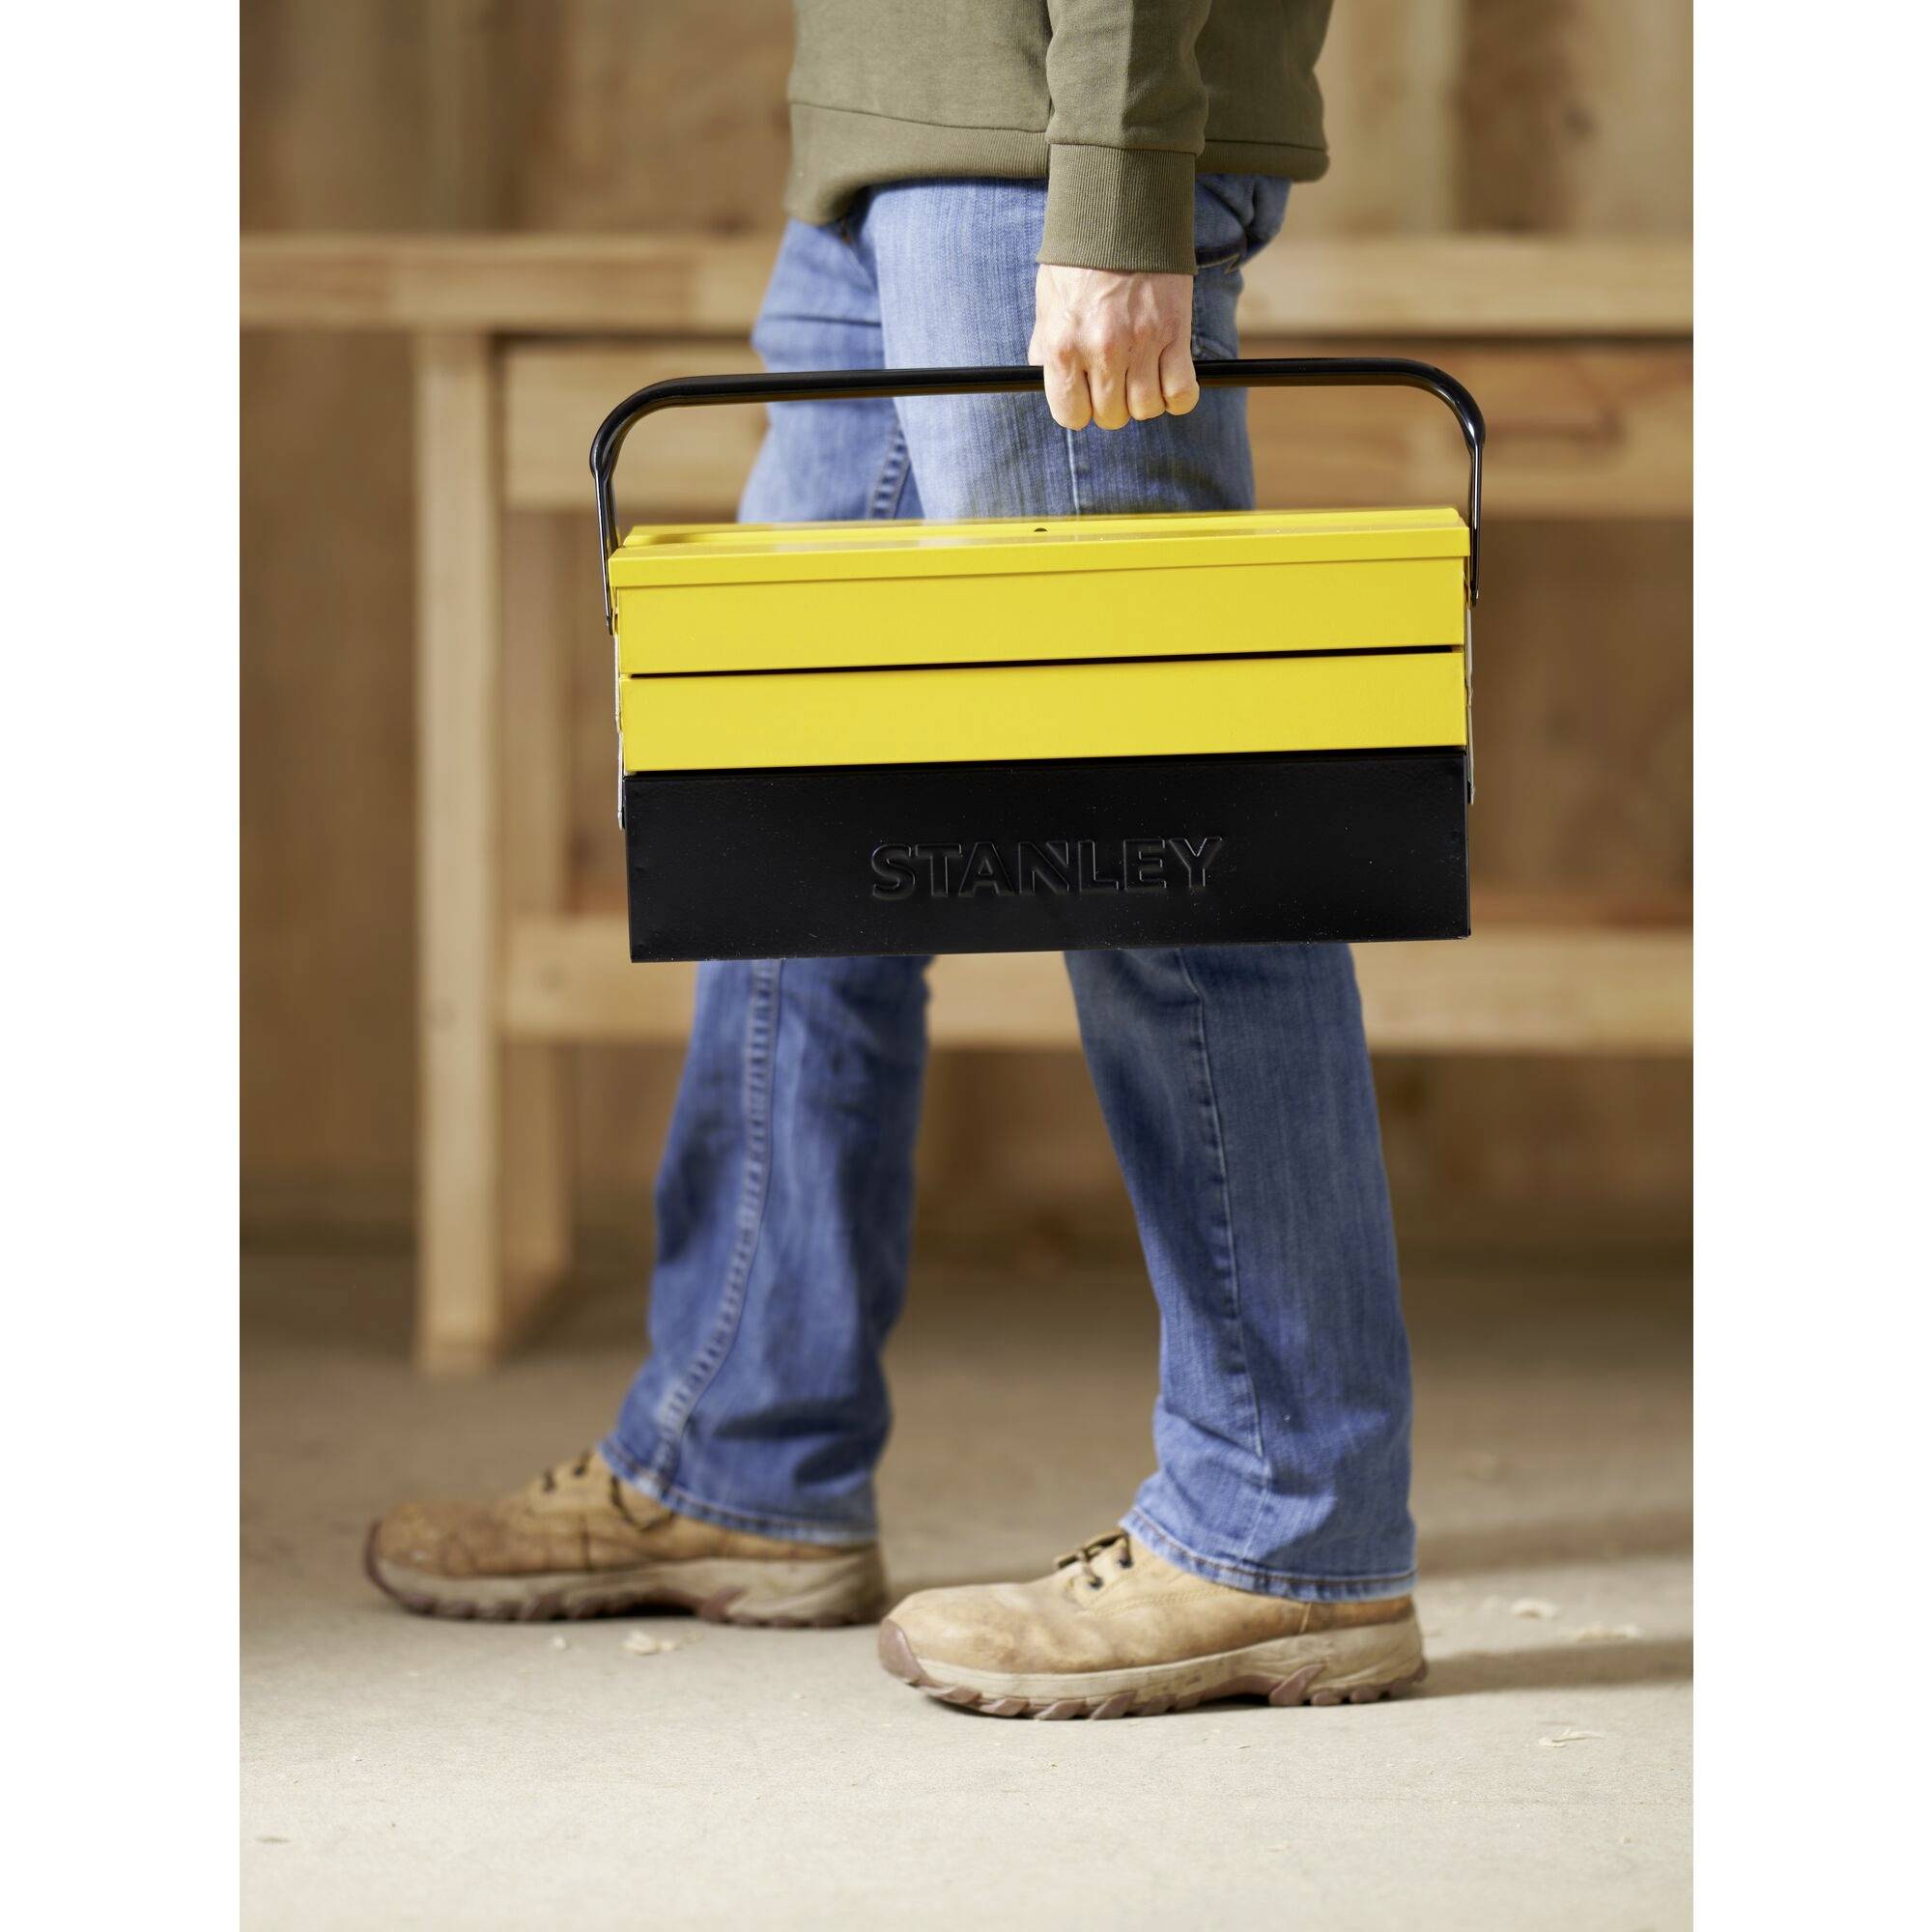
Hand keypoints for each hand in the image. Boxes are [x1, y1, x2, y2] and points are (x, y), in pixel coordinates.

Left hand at [1028, 265, 1199, 431]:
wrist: (1121, 215)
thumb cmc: (1080, 261)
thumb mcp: (1048, 303)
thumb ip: (1046, 346)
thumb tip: (1046, 379)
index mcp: (1064, 346)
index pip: (1071, 415)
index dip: (1078, 410)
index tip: (1085, 397)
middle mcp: (1102, 349)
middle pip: (1111, 416)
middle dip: (1112, 406)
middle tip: (1114, 382)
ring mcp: (1141, 343)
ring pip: (1146, 409)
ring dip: (1144, 401)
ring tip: (1140, 377)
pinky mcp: (1175, 333)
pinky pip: (1181, 393)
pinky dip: (1178, 397)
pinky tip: (1169, 382)